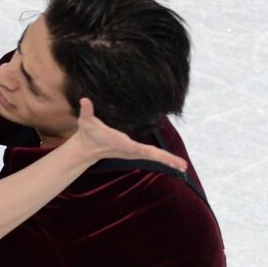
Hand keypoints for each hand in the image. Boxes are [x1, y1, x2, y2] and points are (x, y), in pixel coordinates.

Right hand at [71, 99, 188, 171]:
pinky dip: (163, 158)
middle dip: (167, 160)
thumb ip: (86, 111)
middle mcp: (131, 150)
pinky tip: (173, 162)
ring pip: (154, 157)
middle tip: (183, 166)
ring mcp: (133, 152)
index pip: (141, 149)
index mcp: (123, 144)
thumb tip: (84, 100)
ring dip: (168, 160)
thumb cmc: (87, 134)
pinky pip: (151, 155)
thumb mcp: (86, 121)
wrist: (86, 149)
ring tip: (183, 166)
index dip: (152, 152)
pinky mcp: (134, 151)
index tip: (164, 157)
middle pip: (153, 156)